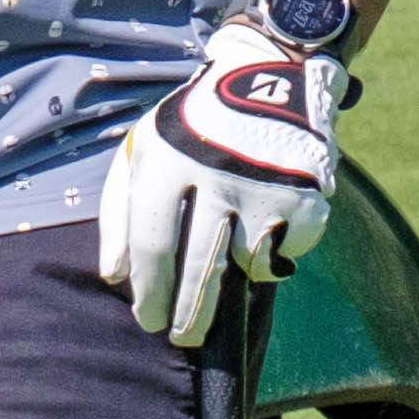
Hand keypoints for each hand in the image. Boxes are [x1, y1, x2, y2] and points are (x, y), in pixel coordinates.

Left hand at [97, 17, 336, 348]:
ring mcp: (264, 185)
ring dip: (232, 285)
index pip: (153, 244)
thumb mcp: (142, 152)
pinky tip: (260, 236)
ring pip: (244, 263)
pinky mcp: (305, 194)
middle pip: (200, 266)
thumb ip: (120, 213)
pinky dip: (269, 258)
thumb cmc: (191, 127)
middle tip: (183, 340)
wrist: (267, 78)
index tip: (150, 321)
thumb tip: (114, 276)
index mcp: (167, 162)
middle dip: (190, 314)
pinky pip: (283, 252)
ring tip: (221, 283)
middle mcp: (216, 174)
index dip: (150, 292)